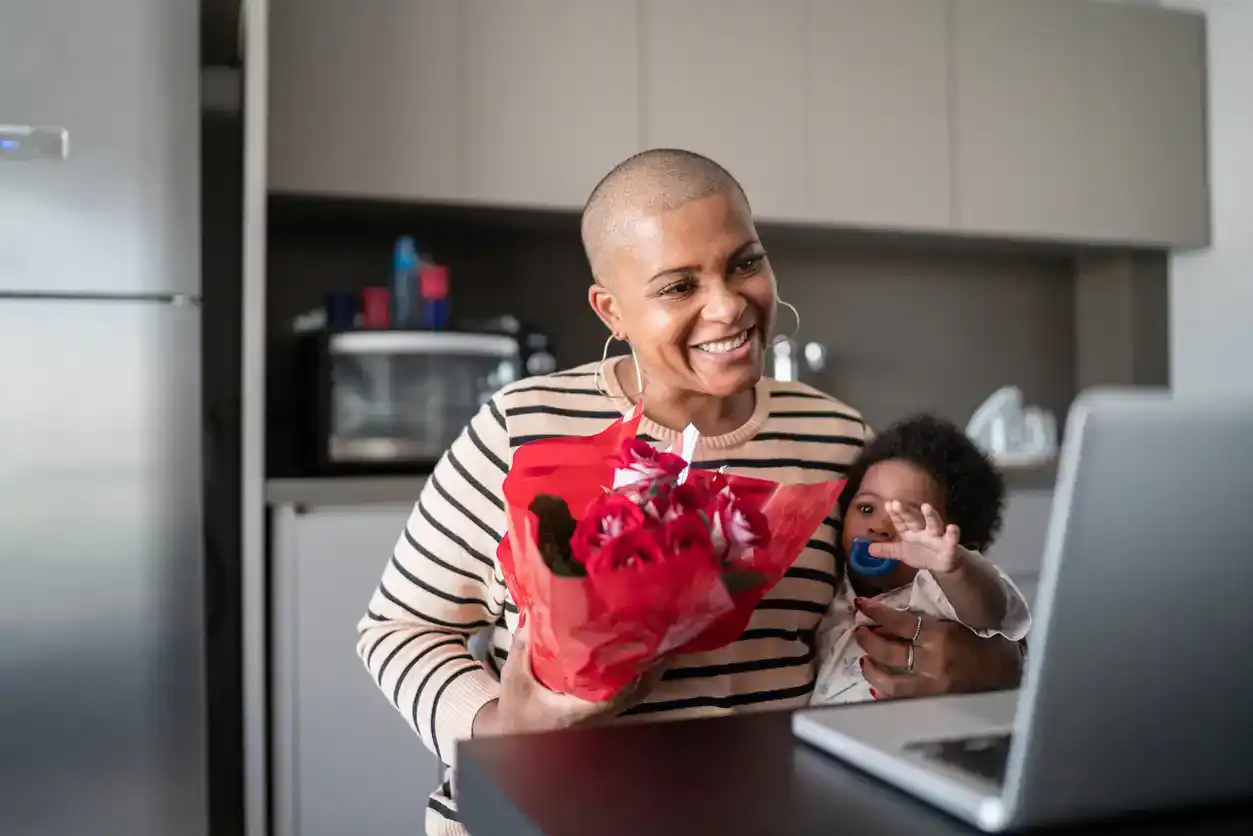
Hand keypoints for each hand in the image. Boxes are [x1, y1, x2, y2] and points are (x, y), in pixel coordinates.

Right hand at [472, 624, 665, 736]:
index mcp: (577, 712)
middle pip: (635, 694)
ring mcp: (599, 714)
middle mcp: (595, 716)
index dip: (637, 677)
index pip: (616, 697)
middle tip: (665, 639)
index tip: (651, 653)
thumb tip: (530, 616)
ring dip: (649, 671)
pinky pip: (626, 693)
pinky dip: (638, 676)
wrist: (513, 732)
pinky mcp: (599, 709)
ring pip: (634, 695)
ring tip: (662, 642)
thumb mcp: (515, 678)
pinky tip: (644, 656)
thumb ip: (522, 648)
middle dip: (652, 669)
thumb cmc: (515, 707)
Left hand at [854, 598, 1022, 699]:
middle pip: (887, 651)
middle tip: (860, 630)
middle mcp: (932, 662)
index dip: (877, 613)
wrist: (1009, 675)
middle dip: (867, 639)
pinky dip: (884, 690)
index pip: (899, 622)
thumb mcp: (957, 623)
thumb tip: (893, 616)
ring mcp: (931, 686)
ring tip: (864, 658)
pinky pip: (900, 698)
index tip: (862, 605)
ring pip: (888, 681)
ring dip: (871, 668)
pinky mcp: (932, 702)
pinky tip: (877, 684)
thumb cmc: (984, 643)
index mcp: (941, 636)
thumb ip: (928, 620)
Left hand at [868, 501, 966, 574]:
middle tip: (897, 503)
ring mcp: (937, 537)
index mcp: (910, 531)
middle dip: (907, 511)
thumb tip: (868, 548)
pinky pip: (952, 540)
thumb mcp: (902, 553)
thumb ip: (887, 550)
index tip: (888, 504)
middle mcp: (923, 530)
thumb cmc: (921, 553)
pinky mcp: (950, 546)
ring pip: (934, 524)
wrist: (941, 564)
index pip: (901, 521)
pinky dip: (953, 535)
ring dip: (931, 515)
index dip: (895, 513)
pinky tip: (953, 528)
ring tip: (926, 506)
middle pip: (914, 519)